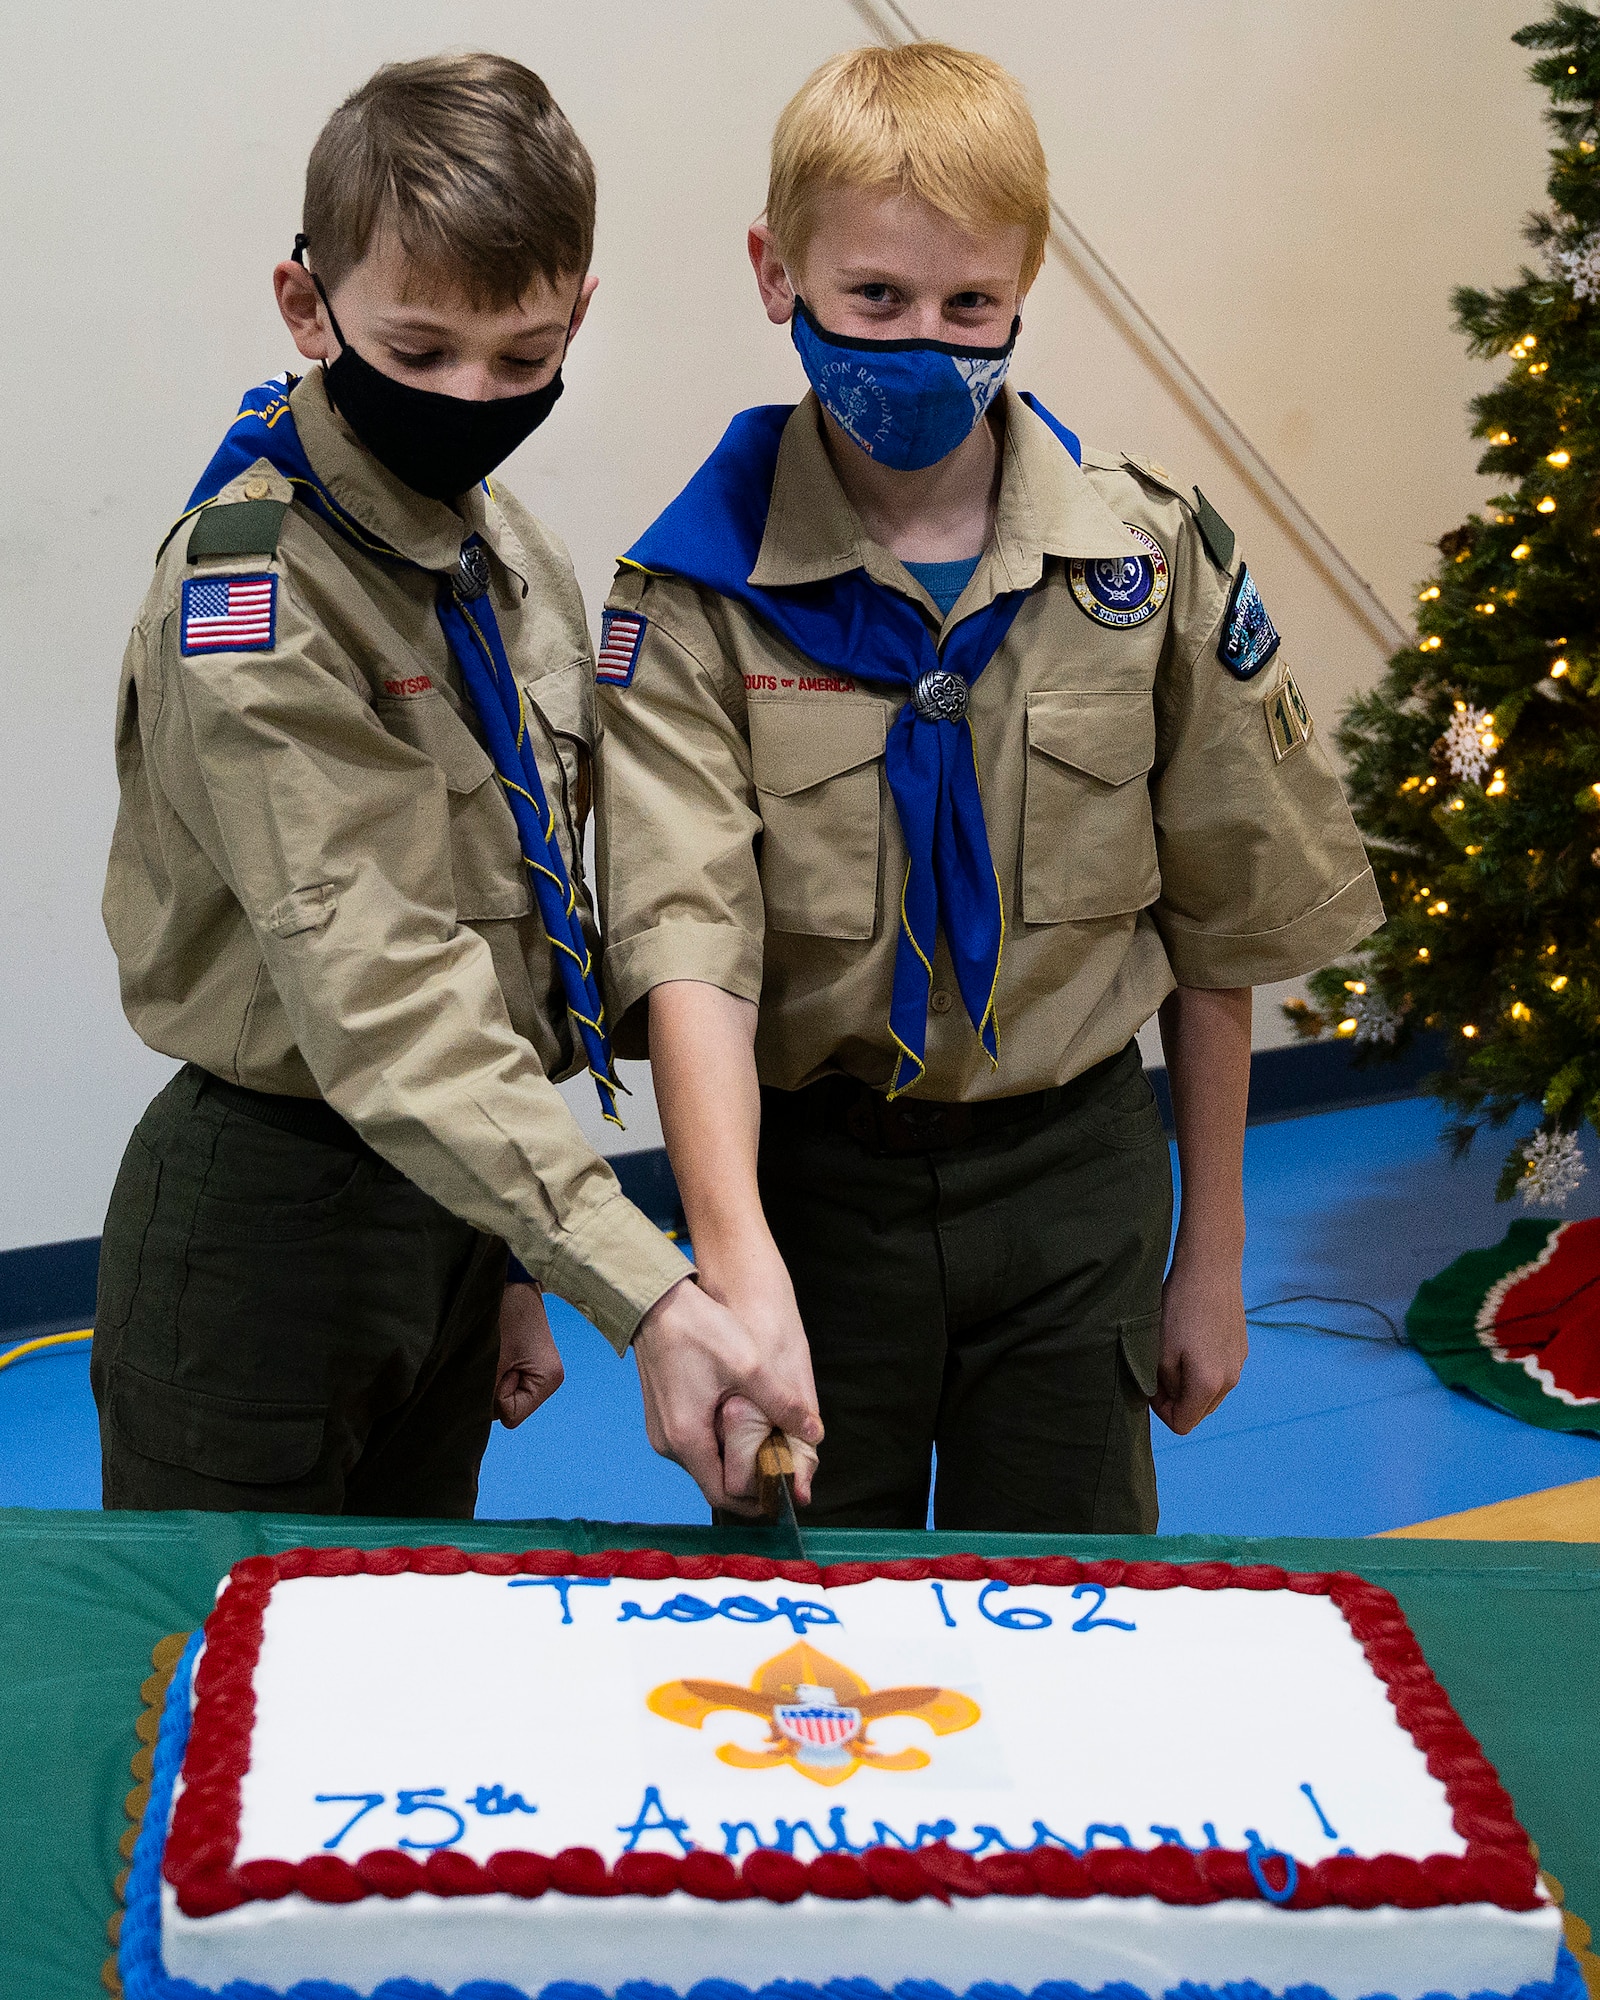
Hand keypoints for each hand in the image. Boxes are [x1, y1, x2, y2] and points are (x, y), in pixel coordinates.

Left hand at [495, 1280, 564, 1427]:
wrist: (510, 1280)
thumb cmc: (503, 1312)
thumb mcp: (491, 1356)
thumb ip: (484, 1390)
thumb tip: (466, 1415)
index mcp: (548, 1380)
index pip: (509, 1416)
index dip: (494, 1395)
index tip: (497, 1364)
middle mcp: (548, 1381)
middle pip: (506, 1409)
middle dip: (492, 1388)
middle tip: (494, 1356)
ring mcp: (538, 1373)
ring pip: (502, 1397)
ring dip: (490, 1379)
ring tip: (494, 1351)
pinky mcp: (527, 1365)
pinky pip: (503, 1384)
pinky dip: (493, 1372)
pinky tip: (496, 1352)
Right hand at [633, 1274, 821, 1514]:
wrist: (655, 1302)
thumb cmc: (698, 1330)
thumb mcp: (750, 1365)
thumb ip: (782, 1403)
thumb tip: (813, 1433)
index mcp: (687, 1439)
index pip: (723, 1495)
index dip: (756, 1500)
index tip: (782, 1490)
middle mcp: (668, 1443)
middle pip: (713, 1480)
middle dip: (747, 1479)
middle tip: (780, 1466)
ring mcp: (662, 1430)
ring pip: (704, 1461)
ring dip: (733, 1459)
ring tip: (765, 1444)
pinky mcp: (663, 1415)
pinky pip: (694, 1442)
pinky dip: (718, 1442)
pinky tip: (740, 1424)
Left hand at [1152, 1255, 1247, 1434]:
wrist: (1210, 1268)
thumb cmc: (1179, 1307)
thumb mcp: (1161, 1351)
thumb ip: (1164, 1386)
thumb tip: (1168, 1399)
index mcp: (1208, 1384)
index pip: (1183, 1423)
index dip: (1161, 1411)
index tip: (1150, 1387)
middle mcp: (1230, 1379)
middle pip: (1199, 1411)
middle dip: (1176, 1399)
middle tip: (1158, 1370)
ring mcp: (1239, 1363)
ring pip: (1210, 1392)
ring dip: (1190, 1383)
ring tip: (1174, 1352)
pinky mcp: (1242, 1348)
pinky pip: (1220, 1372)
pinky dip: (1204, 1368)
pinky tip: (1192, 1339)